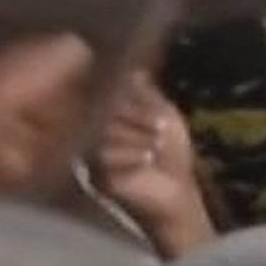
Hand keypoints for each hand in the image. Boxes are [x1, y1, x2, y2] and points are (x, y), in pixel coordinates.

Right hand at [93, 74, 213, 257]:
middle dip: (137, 116)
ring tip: (157, 147)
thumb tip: (135, 68)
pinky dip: (130, 156)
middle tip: (161, 129)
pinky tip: (148, 161)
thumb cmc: (171, 158)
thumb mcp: (165, 117)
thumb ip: (148, 94)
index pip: (108, 92)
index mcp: (108, 114)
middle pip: (104, 110)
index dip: (128, 94)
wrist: (175, 197)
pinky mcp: (94, 176)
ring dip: (137, 137)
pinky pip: (104, 157)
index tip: (150, 103)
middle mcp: (93, 131)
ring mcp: (90, 154)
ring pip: (105, 131)